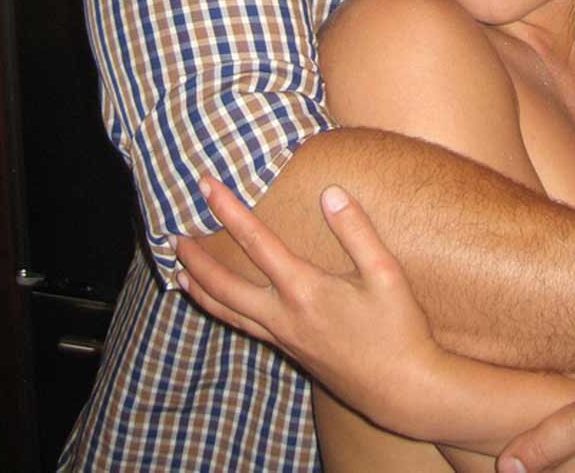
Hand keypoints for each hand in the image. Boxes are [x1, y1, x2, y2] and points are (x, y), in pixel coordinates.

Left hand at [175, 177, 441, 431]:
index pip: (256, 242)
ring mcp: (284, 337)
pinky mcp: (291, 351)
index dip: (229, 210)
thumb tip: (330, 191)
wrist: (402, 390)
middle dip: (196, 258)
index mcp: (305, 290)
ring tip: (179, 271)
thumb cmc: (398, 330)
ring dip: (201, 289)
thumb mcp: (386, 274)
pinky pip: (244, 327)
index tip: (206, 184)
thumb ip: (357, 231)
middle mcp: (284, 316)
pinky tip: (221, 306)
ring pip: (228, 313)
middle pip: (224, 286)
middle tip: (172, 235)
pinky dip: (222, 311)